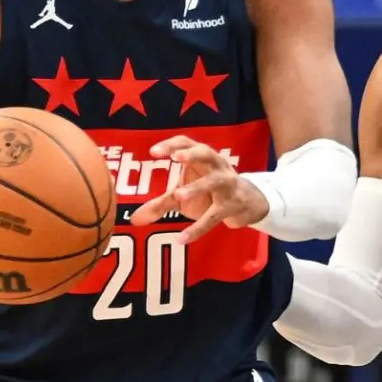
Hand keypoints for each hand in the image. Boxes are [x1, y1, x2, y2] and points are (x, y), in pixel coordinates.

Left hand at [142, 137, 269, 241]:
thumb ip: (160, 204)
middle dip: (191, 154)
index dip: (171, 144)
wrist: (247, 203)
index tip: (153, 152)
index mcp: (202, 157)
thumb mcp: (185, 193)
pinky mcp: (231, 206)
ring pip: (214, 181)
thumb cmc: (210, 192)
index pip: (186, 142)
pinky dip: (198, 228)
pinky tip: (182, 239)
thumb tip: (134, 219)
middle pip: (205, 153)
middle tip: (176, 157)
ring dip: (197, 187)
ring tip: (178, 195)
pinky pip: (213, 217)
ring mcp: (226, 184)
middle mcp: (216, 166)